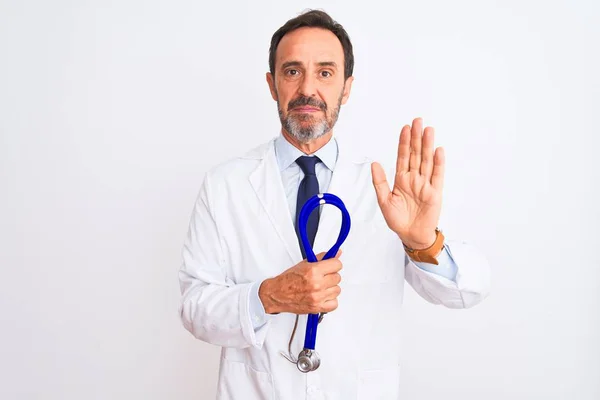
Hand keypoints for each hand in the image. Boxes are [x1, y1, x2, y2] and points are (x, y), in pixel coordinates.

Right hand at [259, 250, 341, 314]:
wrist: (277, 294)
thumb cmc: (288, 280)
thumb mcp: (305, 263)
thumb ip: (322, 258)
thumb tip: (337, 253)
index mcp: (313, 271)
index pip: (337, 264)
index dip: (333, 264)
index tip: (330, 266)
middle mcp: (316, 284)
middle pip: (337, 277)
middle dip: (330, 276)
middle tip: (322, 277)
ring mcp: (318, 297)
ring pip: (337, 290)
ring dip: (330, 288)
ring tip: (320, 287)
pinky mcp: (317, 307)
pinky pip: (335, 304)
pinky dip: (330, 300)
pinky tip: (323, 296)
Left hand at [371, 118, 444, 248]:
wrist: (410, 235)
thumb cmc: (397, 220)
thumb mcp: (384, 200)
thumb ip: (380, 182)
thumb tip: (374, 163)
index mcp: (401, 179)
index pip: (403, 157)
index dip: (404, 142)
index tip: (405, 128)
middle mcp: (414, 178)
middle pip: (415, 154)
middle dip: (416, 138)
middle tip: (418, 121)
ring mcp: (425, 184)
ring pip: (426, 161)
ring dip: (427, 146)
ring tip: (428, 130)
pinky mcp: (435, 192)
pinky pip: (437, 175)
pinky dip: (438, 163)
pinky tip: (438, 151)